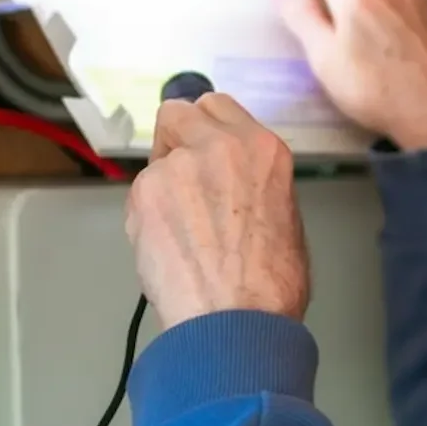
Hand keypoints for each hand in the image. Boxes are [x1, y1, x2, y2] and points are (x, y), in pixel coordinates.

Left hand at [126, 93, 309, 329]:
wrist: (236, 321)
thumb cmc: (273, 283)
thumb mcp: (285, 214)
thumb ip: (256, 183)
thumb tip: (235, 186)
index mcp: (262, 148)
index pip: (218, 104)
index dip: (207, 130)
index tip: (206, 151)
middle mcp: (218, 144)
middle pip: (177, 112)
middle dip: (176, 138)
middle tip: (185, 179)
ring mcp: (176, 166)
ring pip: (156, 161)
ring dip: (164, 186)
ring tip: (180, 231)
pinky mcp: (144, 194)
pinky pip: (141, 195)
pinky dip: (149, 216)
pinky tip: (168, 248)